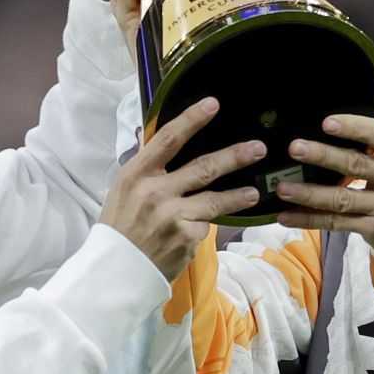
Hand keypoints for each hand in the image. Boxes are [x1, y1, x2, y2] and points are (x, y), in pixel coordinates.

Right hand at [101, 97, 264, 277]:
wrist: (116, 269)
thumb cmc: (119, 226)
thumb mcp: (123, 190)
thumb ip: (147, 167)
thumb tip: (160, 139)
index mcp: (137, 174)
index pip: (168, 139)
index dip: (192, 119)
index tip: (213, 104)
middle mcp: (156, 192)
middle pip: (204, 167)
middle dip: (235, 156)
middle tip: (258, 148)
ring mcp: (173, 216)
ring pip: (216, 201)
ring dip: (239, 196)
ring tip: (254, 193)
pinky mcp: (186, 239)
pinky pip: (204, 227)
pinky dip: (202, 227)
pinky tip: (193, 233)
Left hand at [274, 115, 373, 257]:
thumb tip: (328, 127)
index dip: (354, 128)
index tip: (326, 123)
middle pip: (358, 166)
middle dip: (323, 156)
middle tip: (295, 148)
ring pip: (344, 200)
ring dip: (309, 194)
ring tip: (283, 188)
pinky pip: (339, 224)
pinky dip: (310, 220)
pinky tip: (287, 216)